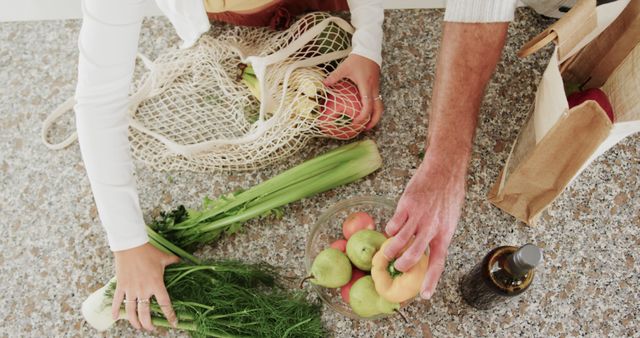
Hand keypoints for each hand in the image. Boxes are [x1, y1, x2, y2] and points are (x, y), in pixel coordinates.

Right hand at [111, 243, 179, 330]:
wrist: (130, 245)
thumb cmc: (149, 251)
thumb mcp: (164, 257)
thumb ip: (173, 261)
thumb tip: (182, 261)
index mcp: (156, 284)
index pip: (165, 304)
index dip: (170, 315)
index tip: (173, 323)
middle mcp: (144, 289)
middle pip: (145, 313)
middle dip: (148, 324)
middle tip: (151, 328)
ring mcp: (131, 289)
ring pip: (131, 311)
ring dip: (134, 322)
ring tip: (138, 327)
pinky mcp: (121, 286)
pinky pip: (117, 301)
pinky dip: (116, 310)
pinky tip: (115, 318)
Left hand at [323, 54, 382, 129]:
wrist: (369, 51)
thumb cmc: (357, 59)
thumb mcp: (344, 67)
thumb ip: (334, 76)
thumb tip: (324, 84)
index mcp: (366, 86)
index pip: (367, 105)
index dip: (362, 116)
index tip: (355, 123)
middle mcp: (373, 89)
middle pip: (378, 109)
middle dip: (373, 121)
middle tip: (365, 129)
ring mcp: (376, 88)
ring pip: (380, 106)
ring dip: (375, 117)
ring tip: (367, 124)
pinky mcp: (376, 87)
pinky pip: (378, 102)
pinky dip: (374, 110)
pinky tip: (367, 113)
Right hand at [383, 152, 466, 299]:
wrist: (444, 170)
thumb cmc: (448, 194)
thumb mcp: (449, 219)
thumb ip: (437, 235)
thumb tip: (426, 249)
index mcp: (444, 234)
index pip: (438, 263)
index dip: (430, 281)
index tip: (424, 295)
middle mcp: (431, 228)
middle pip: (413, 256)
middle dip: (402, 266)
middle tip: (396, 267)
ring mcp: (418, 217)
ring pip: (398, 241)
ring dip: (389, 250)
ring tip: (386, 254)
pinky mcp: (406, 205)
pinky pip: (393, 224)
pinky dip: (390, 229)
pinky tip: (391, 228)